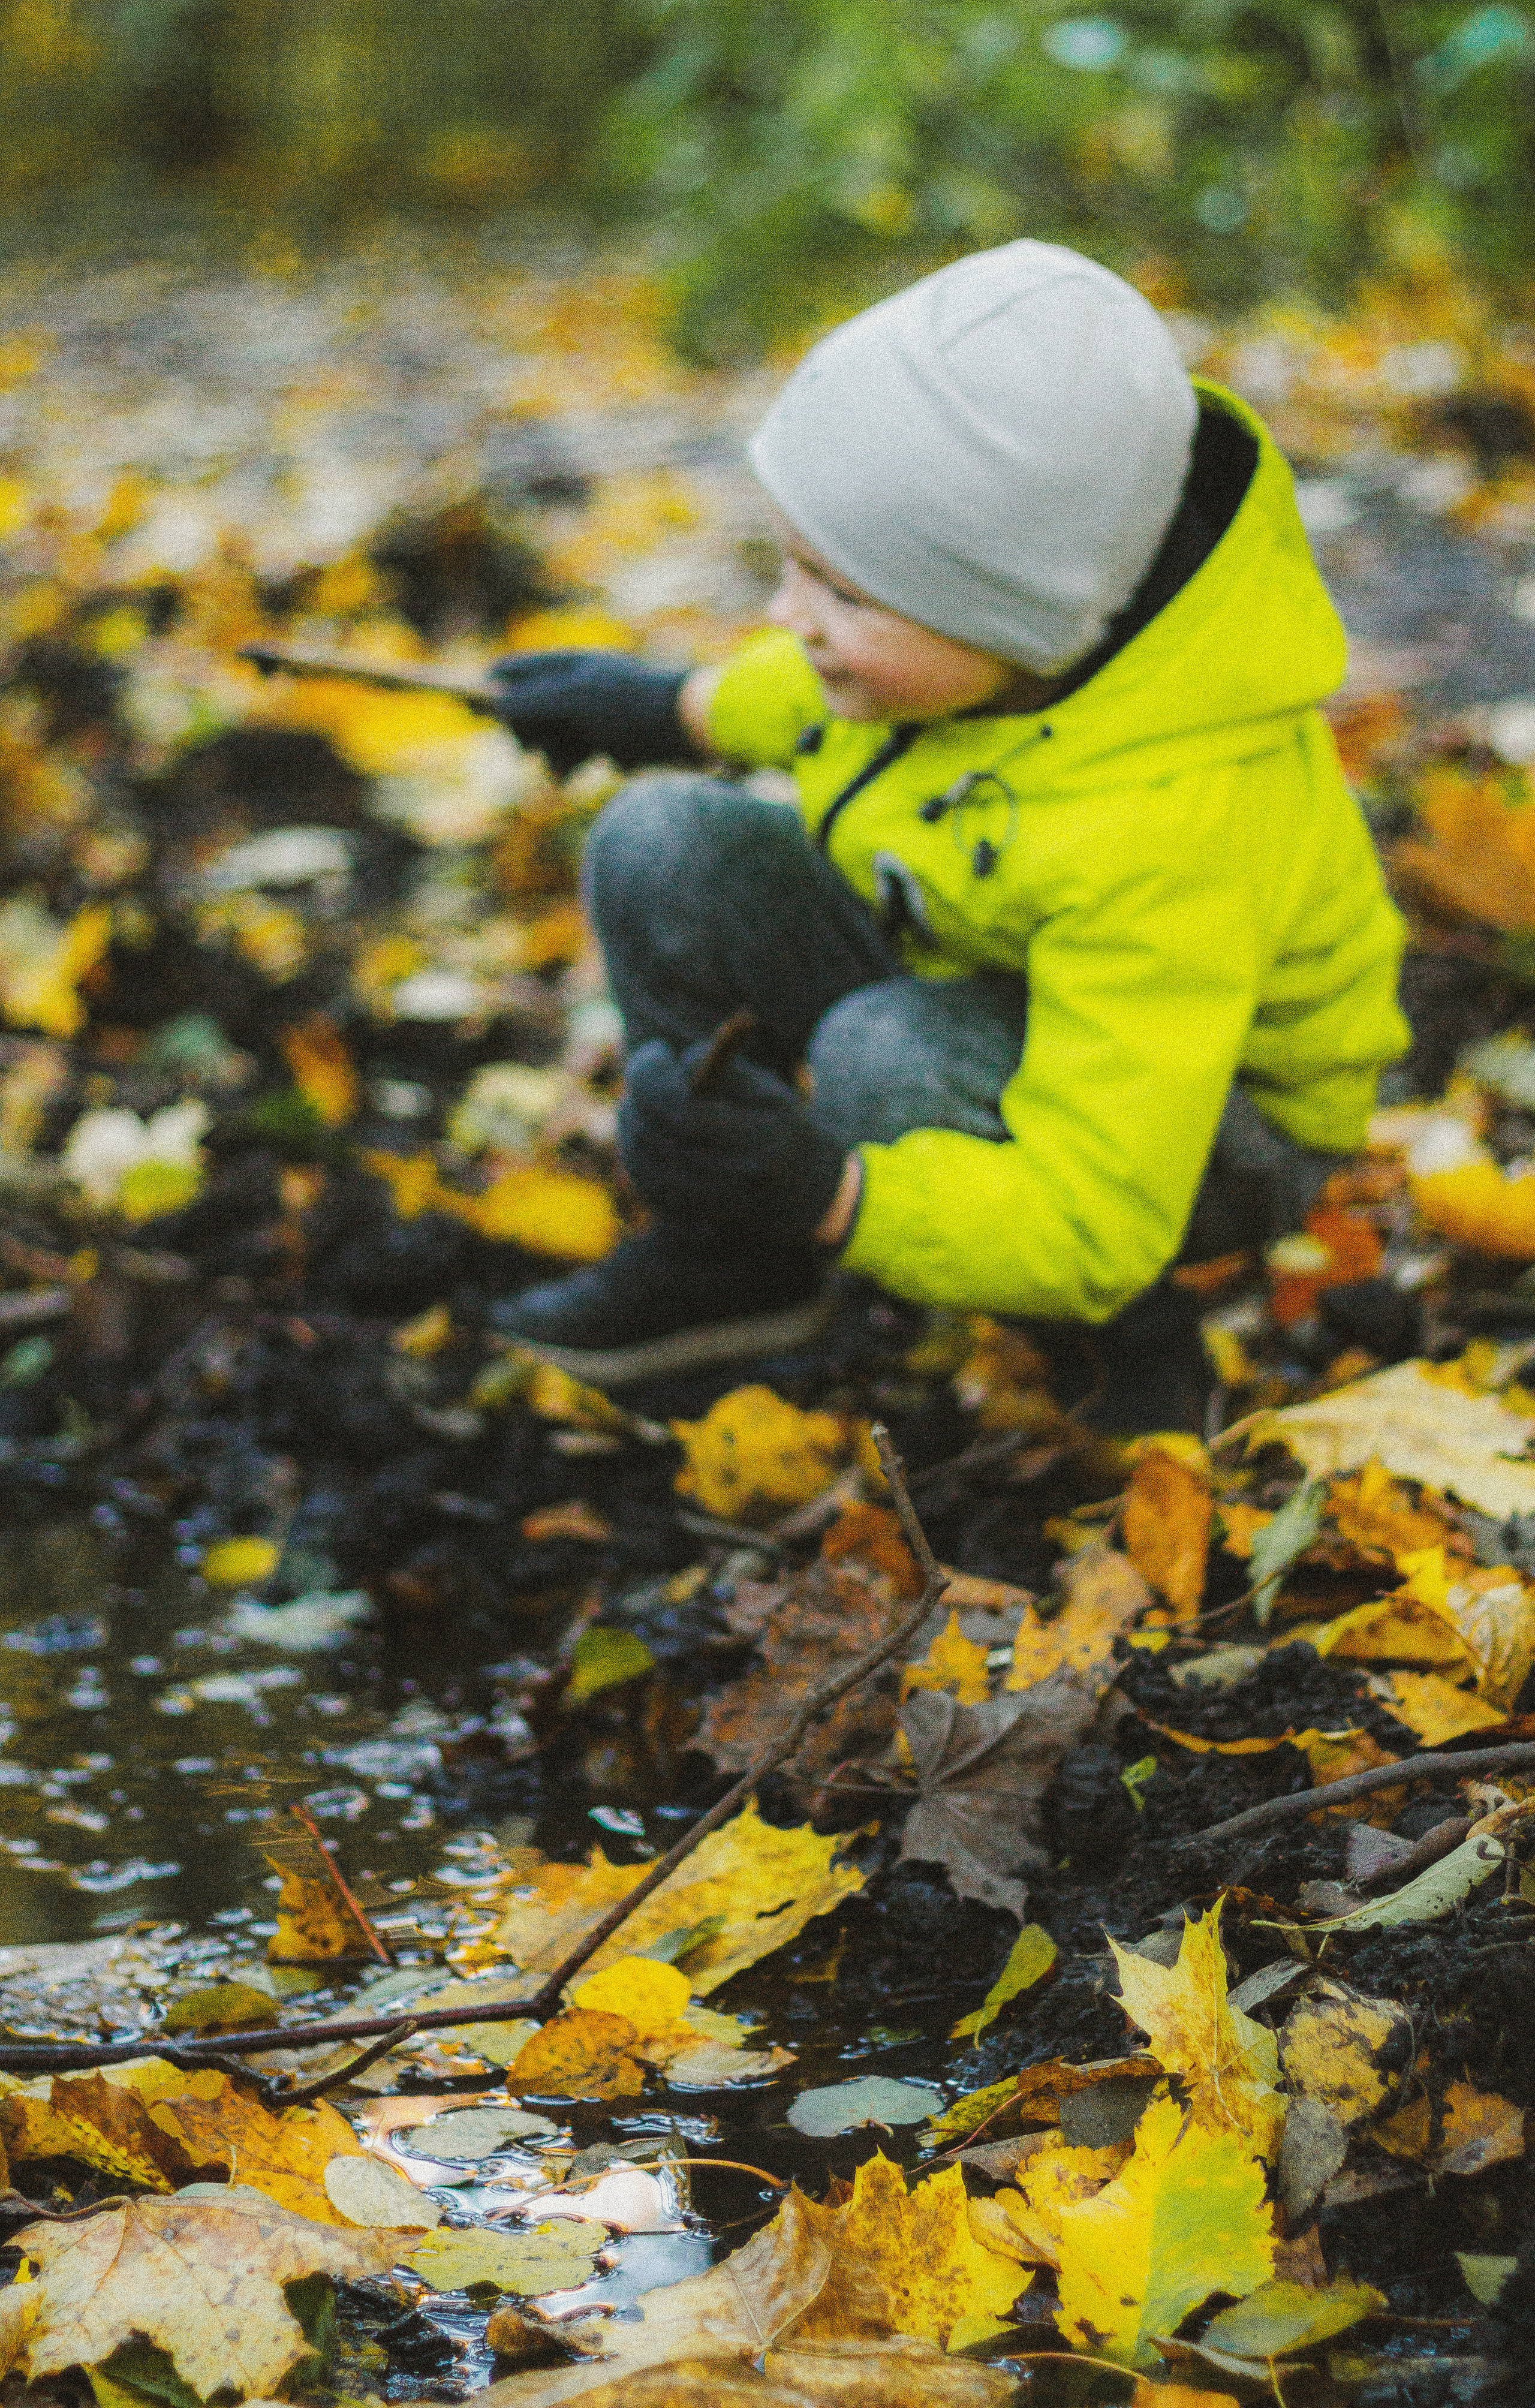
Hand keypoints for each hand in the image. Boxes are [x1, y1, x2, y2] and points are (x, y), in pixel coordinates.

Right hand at [487, 650, 693, 775]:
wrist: (690, 729)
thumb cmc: (634, 707)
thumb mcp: (576, 701)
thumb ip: (532, 702)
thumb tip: (494, 704)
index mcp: (566, 666)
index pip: (513, 670)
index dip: (488, 687)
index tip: (463, 703)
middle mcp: (575, 686)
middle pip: (526, 710)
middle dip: (526, 732)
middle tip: (526, 748)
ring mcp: (590, 714)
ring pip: (549, 738)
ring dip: (553, 755)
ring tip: (571, 764)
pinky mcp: (606, 741)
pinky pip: (574, 755)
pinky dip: (575, 765)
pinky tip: (589, 768)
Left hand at [618, 1039, 853, 1244]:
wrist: (807, 1193)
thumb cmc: (782, 1127)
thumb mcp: (766, 1090)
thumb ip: (722, 1069)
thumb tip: (672, 1064)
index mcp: (760, 1141)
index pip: (683, 1110)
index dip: (654, 1077)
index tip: (656, 1051)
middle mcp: (736, 1180)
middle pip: (654, 1138)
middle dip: (638, 1100)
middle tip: (643, 1076)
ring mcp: (711, 1207)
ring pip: (642, 1165)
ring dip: (632, 1128)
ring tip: (642, 1105)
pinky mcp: (693, 1222)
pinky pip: (647, 1189)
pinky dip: (638, 1159)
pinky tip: (649, 1139)